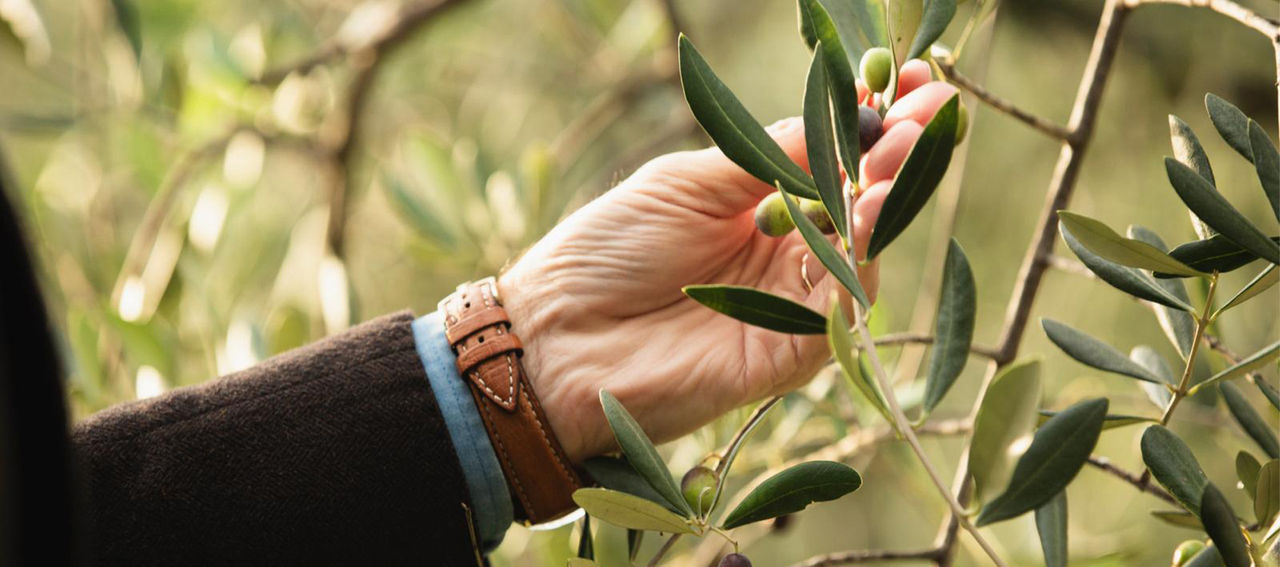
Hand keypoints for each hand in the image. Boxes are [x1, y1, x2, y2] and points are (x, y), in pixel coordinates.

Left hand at [499, 61, 956, 461]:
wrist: (551, 339)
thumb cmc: (605, 250)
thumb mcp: (685, 182)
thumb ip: (764, 157)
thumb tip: (843, 117)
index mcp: (758, 207)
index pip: (831, 161)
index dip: (871, 124)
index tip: (905, 79)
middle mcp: (784, 255)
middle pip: (860, 204)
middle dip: (897, 156)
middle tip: (928, 112)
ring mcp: (789, 305)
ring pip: (861, 253)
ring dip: (885, 202)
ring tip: (895, 156)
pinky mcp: (787, 354)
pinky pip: (838, 310)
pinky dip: (858, 262)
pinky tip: (862, 215)